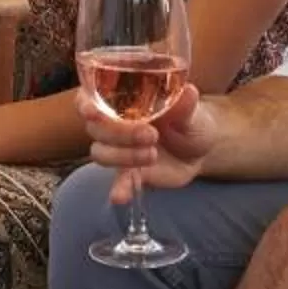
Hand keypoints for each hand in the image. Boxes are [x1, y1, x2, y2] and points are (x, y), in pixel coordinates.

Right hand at [79, 78, 220, 205]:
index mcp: (124, 99)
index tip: (92, 111)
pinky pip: (118, 181)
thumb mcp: (193, 111)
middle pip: (96, 128)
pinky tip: (120, 197)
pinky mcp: (131, 173)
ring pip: (101, 153)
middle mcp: (115, 124)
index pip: (91, 97)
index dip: (85, 104)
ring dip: (122, 156)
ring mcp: (121, 150)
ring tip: (152, 154)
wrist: (202, 150)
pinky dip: (118, 189)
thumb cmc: (191, 120)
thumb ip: (186, 105)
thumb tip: (189, 92)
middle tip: (151, 134)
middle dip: (119, 132)